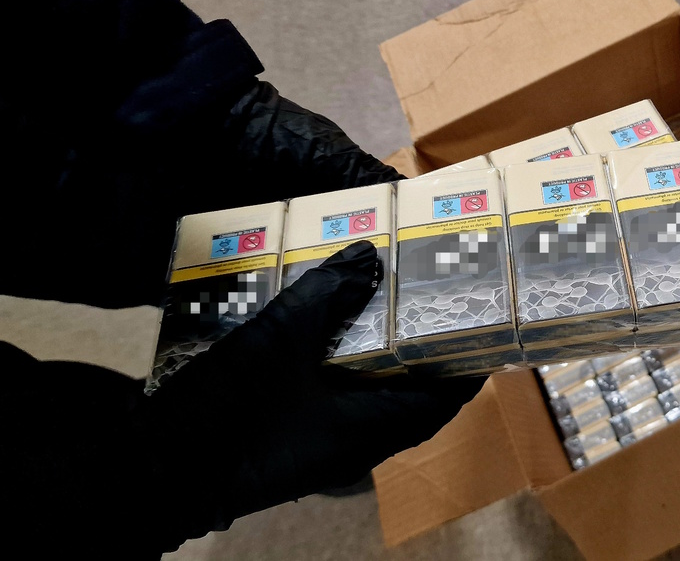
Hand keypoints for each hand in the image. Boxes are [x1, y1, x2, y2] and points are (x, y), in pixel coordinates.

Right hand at [0, 241, 481, 555]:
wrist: (147, 472)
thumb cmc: (227, 414)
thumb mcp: (281, 341)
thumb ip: (329, 296)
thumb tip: (371, 257)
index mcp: (369, 434)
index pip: (441, 402)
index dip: (465, 366)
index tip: (482, 326)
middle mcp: (352, 449)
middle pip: (408, 400)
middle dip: (421, 355)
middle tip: (429, 303)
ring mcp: (317, 450)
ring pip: (367, 401)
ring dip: (378, 360)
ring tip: (380, 306)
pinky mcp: (286, 444)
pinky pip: (331, 403)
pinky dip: (339, 369)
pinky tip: (322, 332)